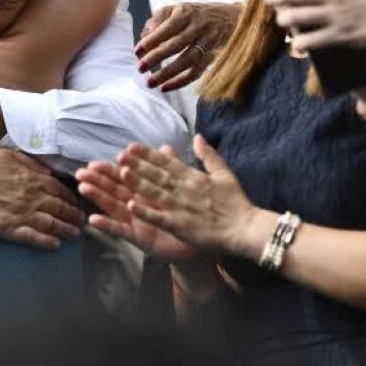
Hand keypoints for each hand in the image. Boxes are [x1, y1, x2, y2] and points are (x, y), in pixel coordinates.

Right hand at [0, 149, 84, 249]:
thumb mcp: (8, 155)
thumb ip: (31, 164)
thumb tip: (49, 172)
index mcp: (32, 178)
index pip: (59, 190)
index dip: (71, 198)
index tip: (76, 203)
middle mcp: (31, 196)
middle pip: (60, 208)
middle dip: (74, 216)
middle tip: (82, 222)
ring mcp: (21, 214)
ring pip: (51, 224)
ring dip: (66, 230)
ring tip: (74, 235)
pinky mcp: (8, 229)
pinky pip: (33, 238)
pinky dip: (47, 242)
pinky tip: (56, 245)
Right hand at [76, 160, 198, 260]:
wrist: (201, 241)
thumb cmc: (188, 214)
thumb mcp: (180, 188)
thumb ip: (171, 167)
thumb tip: (166, 147)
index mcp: (145, 192)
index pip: (125, 177)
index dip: (110, 170)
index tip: (94, 162)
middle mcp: (137, 205)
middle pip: (114, 190)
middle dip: (97, 181)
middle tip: (81, 172)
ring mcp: (136, 222)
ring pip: (114, 207)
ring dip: (98, 197)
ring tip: (83, 188)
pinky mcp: (140, 238)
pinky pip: (122, 231)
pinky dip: (107, 225)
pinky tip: (93, 219)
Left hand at [117, 138, 262, 257]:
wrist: (245, 228)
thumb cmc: (236, 202)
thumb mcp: (224, 174)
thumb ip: (209, 155)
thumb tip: (197, 137)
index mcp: (194, 177)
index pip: (167, 163)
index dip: (148, 154)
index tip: (132, 146)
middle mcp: (185, 189)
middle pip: (158, 174)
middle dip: (138, 164)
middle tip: (120, 155)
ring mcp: (181, 207)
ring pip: (156, 192)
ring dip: (138, 182)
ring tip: (122, 173)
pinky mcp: (181, 226)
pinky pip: (160, 218)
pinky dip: (145, 212)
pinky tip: (130, 206)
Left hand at [136, 2, 240, 90]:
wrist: (234, 19)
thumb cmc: (197, 15)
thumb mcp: (179, 9)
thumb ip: (158, 19)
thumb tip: (144, 36)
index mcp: (187, 12)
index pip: (168, 27)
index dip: (152, 39)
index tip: (138, 51)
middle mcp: (199, 27)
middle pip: (177, 44)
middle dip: (157, 57)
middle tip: (140, 68)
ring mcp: (208, 42)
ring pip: (188, 60)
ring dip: (168, 73)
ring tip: (150, 82)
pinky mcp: (214, 57)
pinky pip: (197, 72)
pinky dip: (180, 81)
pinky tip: (165, 87)